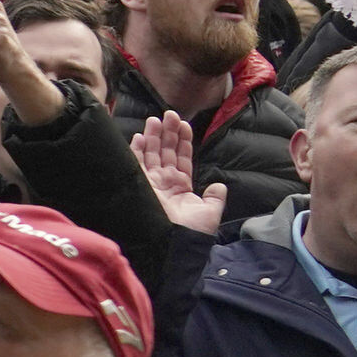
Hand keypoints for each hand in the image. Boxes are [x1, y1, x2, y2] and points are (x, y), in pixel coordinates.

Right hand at [133, 113, 228, 237]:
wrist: (170, 242)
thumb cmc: (191, 231)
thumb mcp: (210, 213)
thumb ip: (215, 198)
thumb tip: (219, 185)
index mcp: (181, 186)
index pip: (182, 158)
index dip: (184, 142)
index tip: (185, 125)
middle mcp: (164, 182)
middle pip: (166, 151)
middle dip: (168, 132)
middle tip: (170, 114)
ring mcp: (150, 182)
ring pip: (152, 153)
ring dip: (154, 136)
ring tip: (155, 118)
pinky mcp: (138, 183)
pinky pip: (136, 162)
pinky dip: (137, 149)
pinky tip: (141, 136)